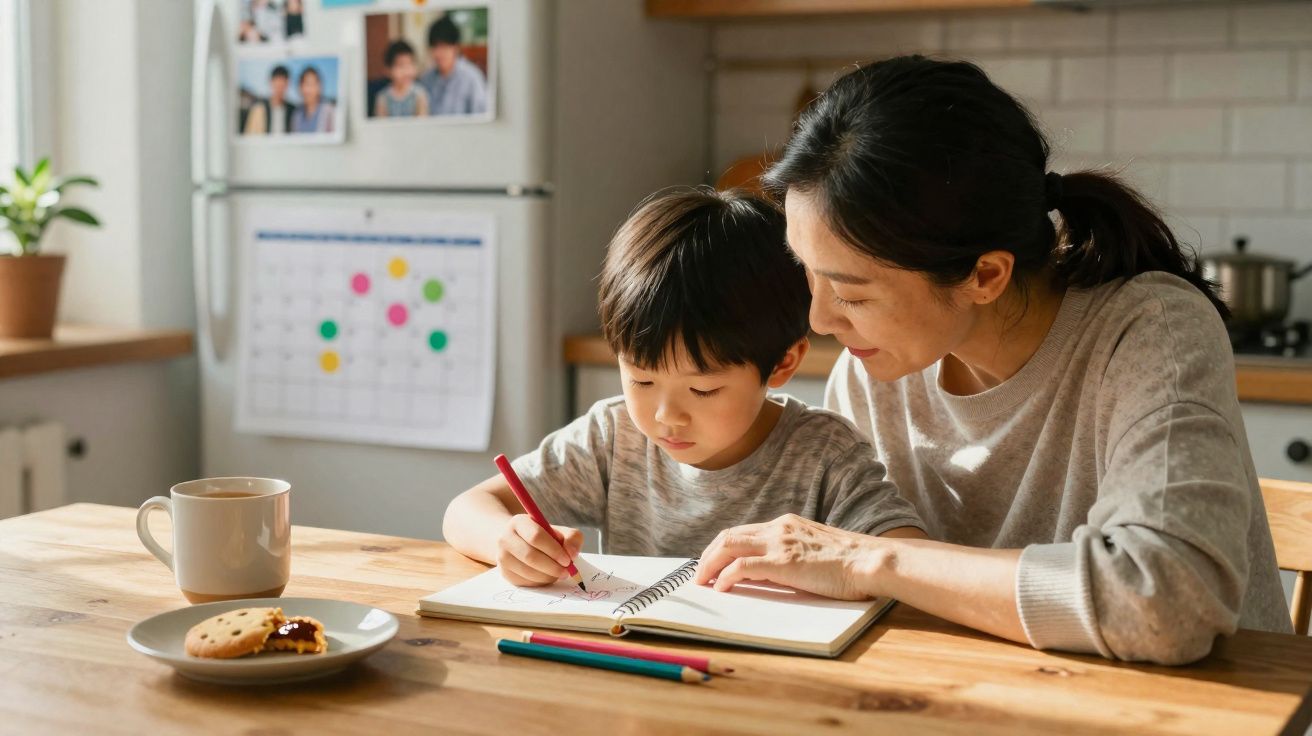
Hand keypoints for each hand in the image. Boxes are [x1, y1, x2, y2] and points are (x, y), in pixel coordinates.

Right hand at [496, 515, 583, 586]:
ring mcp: (502, 557)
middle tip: (567, 571)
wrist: (519, 543)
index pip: (536, 537)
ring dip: (548, 576)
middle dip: (552, 567)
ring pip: (528, 572)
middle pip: (530, 556)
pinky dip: (541, 582)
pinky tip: (547, 576)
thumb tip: (572, 554)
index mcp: (519, 522)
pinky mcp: (504, 573)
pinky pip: (525, 582)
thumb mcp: (559, 531)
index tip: (568, 559)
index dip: (554, 550)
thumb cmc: (544, 537)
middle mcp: (505, 538)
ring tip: (559, 573)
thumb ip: (571, 538)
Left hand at [694, 514, 882, 599]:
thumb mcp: (815, 551)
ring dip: (710, 564)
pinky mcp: (782, 562)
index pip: (744, 532)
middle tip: (699, 574)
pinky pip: (742, 567)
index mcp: (787, 524)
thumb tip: (775, 571)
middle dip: (708, 555)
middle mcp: (778, 528)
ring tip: (702, 582)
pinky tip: (721, 588)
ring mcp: (779, 543)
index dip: (723, 548)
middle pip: (729, 536)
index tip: (713, 562)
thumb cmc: (851, 562)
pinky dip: (726, 576)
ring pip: (729, 546)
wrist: (869, 560)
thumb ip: (794, 554)